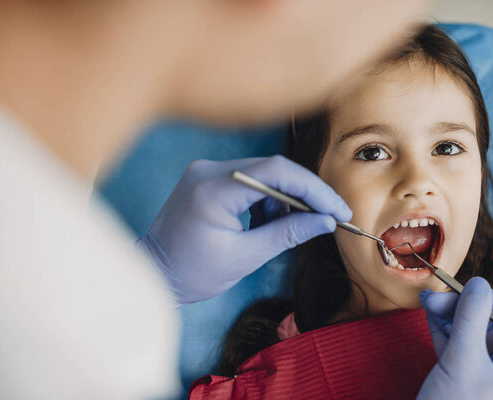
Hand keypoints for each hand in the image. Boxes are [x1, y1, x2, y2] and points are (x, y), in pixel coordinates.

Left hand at [138, 155, 351, 303]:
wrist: (155, 274)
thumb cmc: (193, 273)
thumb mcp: (246, 257)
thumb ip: (288, 234)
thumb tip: (326, 221)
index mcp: (212, 190)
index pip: (276, 172)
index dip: (313, 189)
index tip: (337, 209)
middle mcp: (208, 170)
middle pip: (273, 168)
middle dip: (305, 193)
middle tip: (330, 215)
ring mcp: (206, 170)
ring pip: (264, 173)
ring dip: (285, 198)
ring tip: (288, 228)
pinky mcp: (208, 177)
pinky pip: (249, 179)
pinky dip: (267, 198)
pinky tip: (267, 222)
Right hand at [417, 277, 492, 399]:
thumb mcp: (463, 361)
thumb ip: (470, 319)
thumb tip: (478, 283)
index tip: (471, 297)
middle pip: (491, 321)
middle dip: (463, 305)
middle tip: (435, 297)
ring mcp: (480, 370)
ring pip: (468, 329)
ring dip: (448, 313)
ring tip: (426, 301)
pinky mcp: (458, 373)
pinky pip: (453, 341)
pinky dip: (441, 327)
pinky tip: (428, 314)